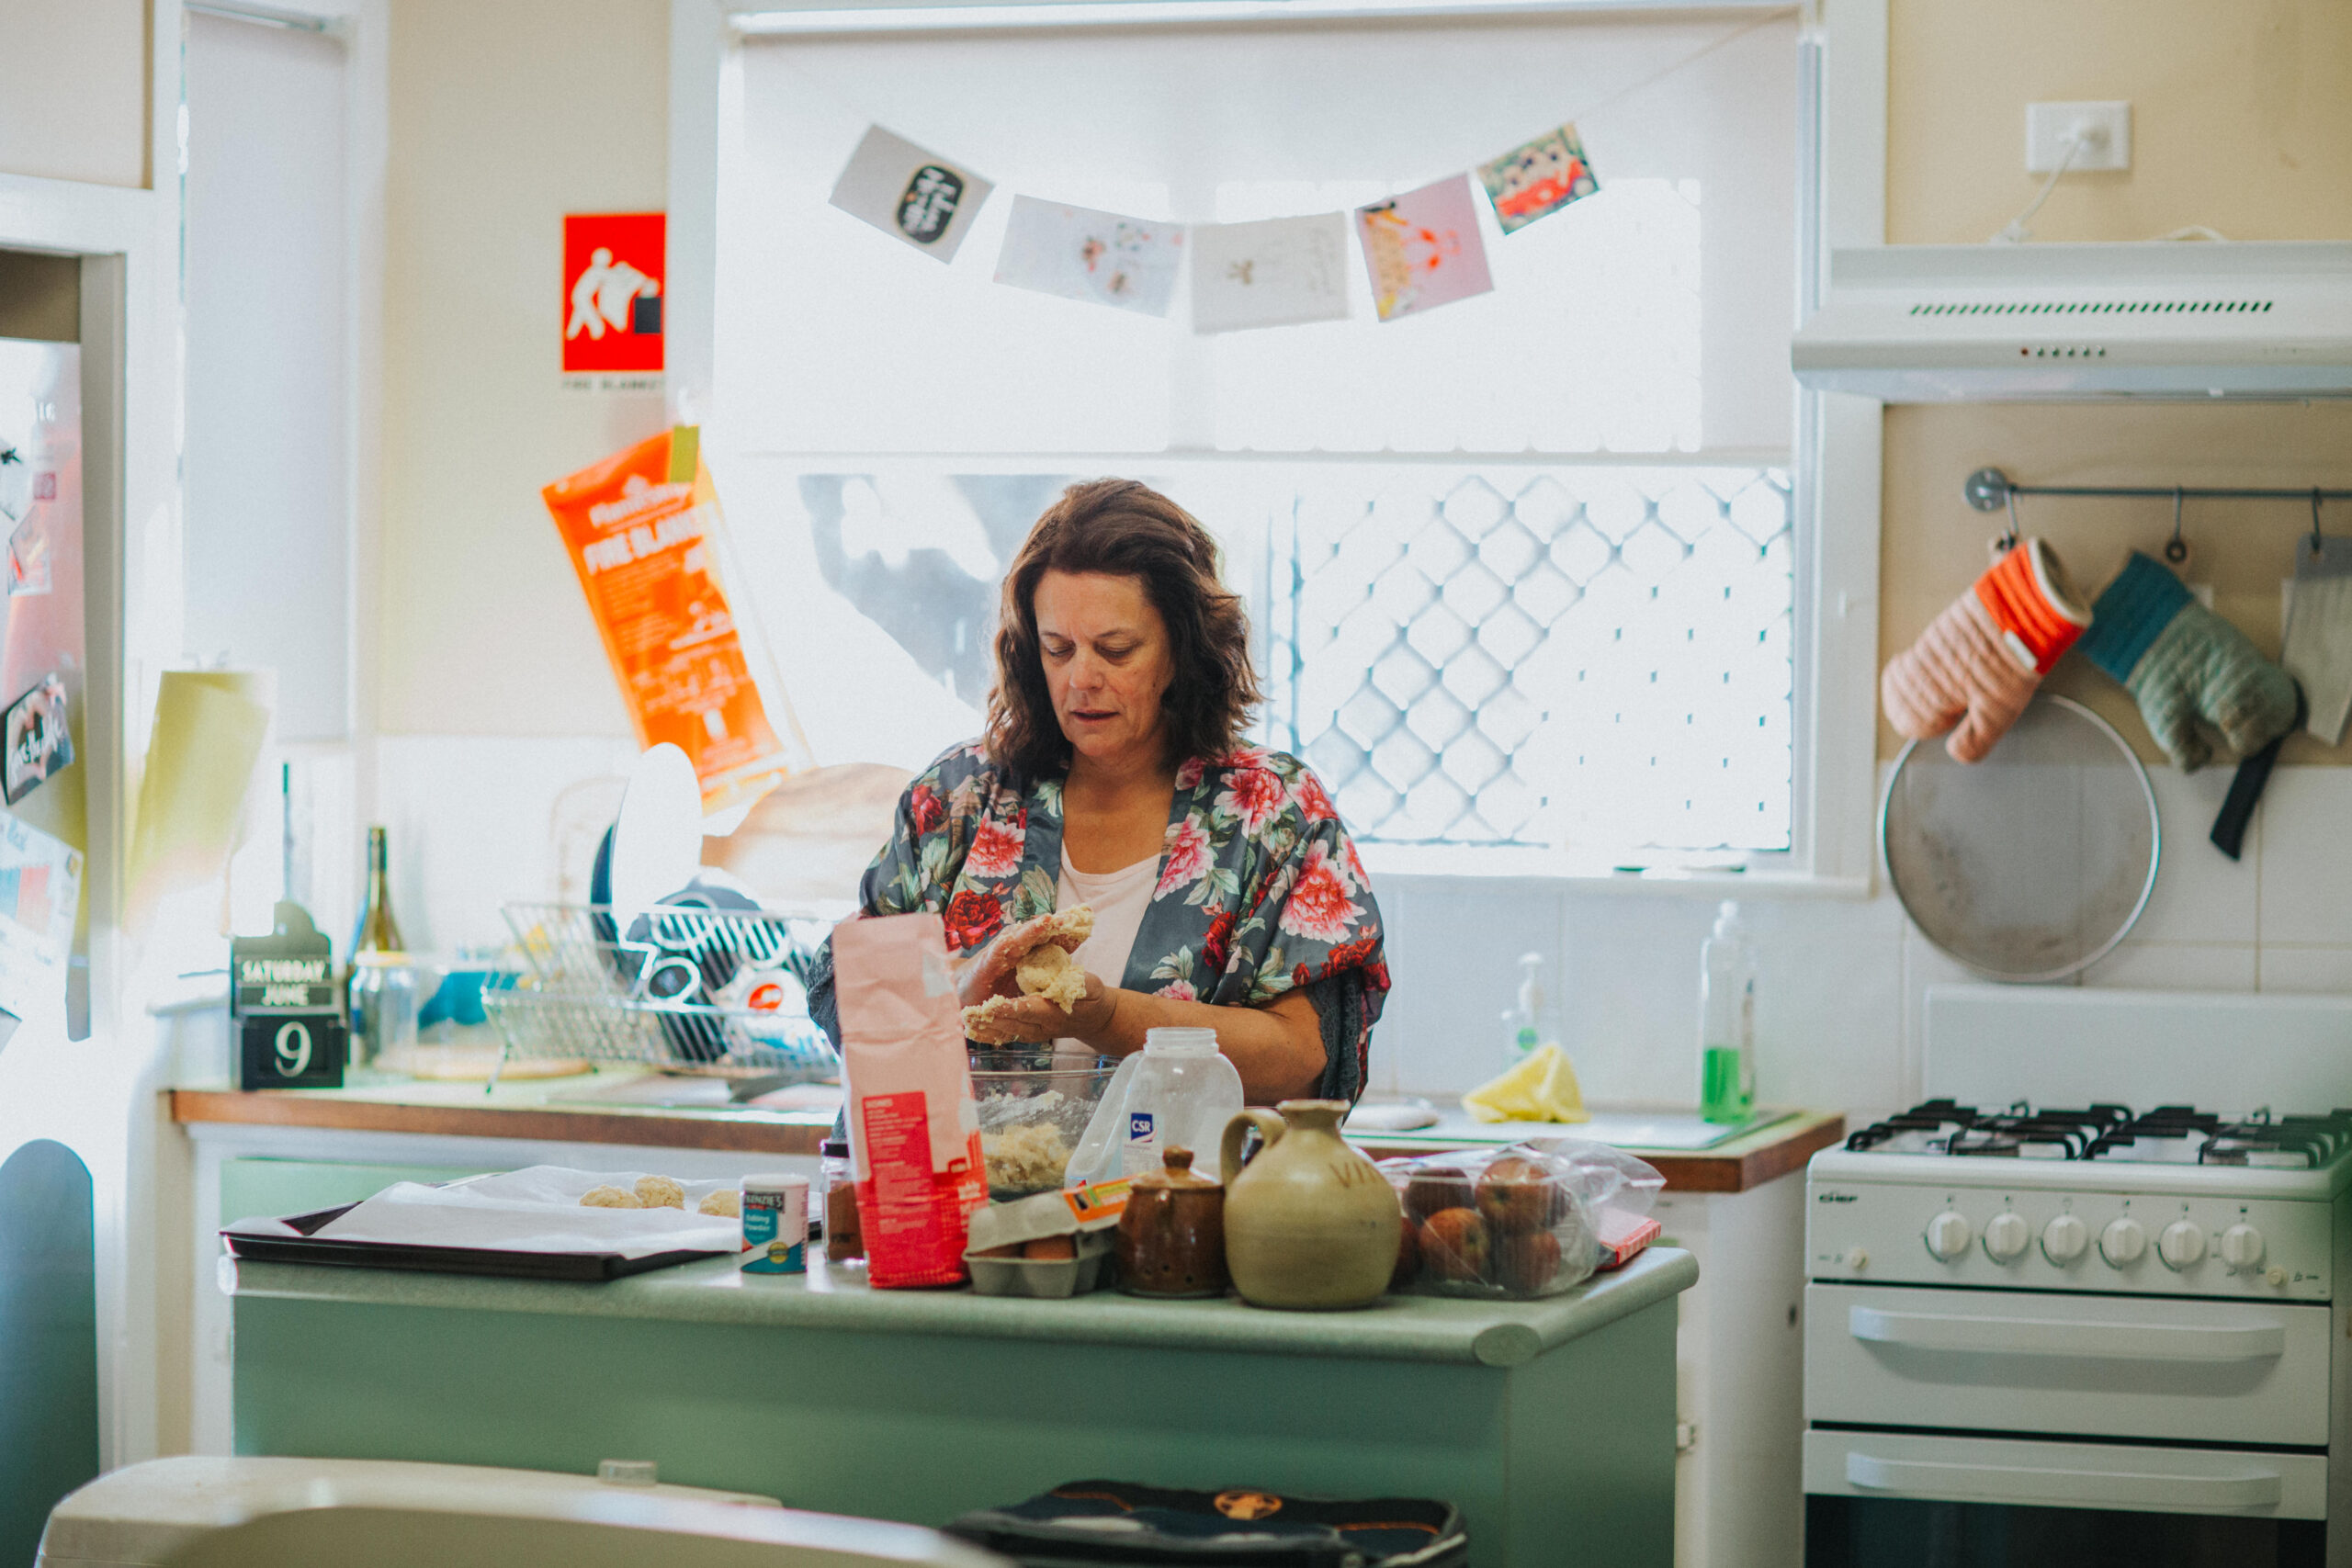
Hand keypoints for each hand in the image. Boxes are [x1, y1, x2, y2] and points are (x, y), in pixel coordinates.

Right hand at [955, 913, 1087, 1010]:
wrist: (963, 993)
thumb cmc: (997, 986)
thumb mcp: (1028, 982)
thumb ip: (1047, 974)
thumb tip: (1075, 974)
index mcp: (1029, 951)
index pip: (1052, 937)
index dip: (1069, 931)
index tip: (1088, 921)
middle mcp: (1016, 946)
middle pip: (1039, 931)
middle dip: (1056, 923)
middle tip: (1076, 915)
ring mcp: (1001, 952)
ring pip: (1020, 936)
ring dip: (1033, 928)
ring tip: (1049, 919)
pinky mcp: (986, 962)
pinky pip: (997, 951)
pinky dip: (1005, 943)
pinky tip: (1014, 937)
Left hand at [964, 972, 1112, 1044]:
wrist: (1095, 1019)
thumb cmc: (1093, 998)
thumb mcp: (1092, 987)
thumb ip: (1079, 984)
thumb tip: (1065, 980)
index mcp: (1057, 1012)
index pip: (1032, 1009)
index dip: (1013, 1007)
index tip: (994, 1004)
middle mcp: (1043, 1026)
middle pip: (1014, 1023)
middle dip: (991, 1019)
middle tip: (970, 1013)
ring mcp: (1035, 1033)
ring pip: (1007, 1031)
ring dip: (986, 1028)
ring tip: (965, 1021)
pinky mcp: (1029, 1033)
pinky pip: (1007, 1036)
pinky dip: (989, 1034)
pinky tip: (972, 1030)